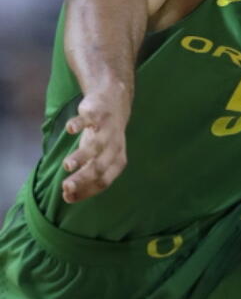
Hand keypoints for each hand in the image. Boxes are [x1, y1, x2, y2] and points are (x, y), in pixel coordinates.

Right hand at [62, 88, 130, 202]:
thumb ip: (84, 175)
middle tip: (65, 187)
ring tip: (67, 165)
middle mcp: (114, 146)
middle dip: (82, 178)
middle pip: (99, 167)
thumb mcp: (96, 156)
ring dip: (81, 156)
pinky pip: (89, 119)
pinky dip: (79, 124)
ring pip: (95, 145)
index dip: (87, 190)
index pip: (104, 181)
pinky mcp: (98, 113)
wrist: (114, 100)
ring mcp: (107, 129)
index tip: (67, 196)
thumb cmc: (101, 135)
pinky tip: (70, 129)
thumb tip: (67, 198)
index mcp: (117, 160)